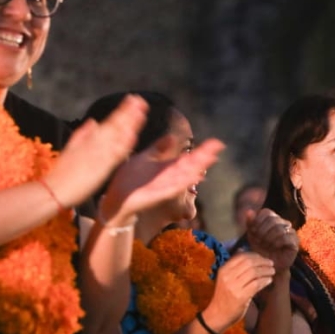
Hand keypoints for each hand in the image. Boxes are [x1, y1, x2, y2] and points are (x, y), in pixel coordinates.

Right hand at [46, 94, 148, 207]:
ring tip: (141, 111)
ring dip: (130, 123)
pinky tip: (134, 135)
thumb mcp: (71, 148)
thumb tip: (94, 121)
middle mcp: (96, 143)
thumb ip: (83, 134)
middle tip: (141, 100)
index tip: (132, 99)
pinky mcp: (103, 167)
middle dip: (128, 112)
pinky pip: (115, 154)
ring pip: (117, 136)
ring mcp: (100, 154)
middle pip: (115, 125)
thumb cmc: (62, 172)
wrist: (55, 190)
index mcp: (89, 138)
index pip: (110, 121)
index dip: (122, 110)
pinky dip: (124, 144)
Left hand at [99, 136, 223, 224]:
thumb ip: (159, 148)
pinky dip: (184, 181)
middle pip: (191, 165)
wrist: (116, 197)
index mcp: (167, 168)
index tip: (215, 143)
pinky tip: (195, 175)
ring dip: (198, 167)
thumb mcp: (145, 158)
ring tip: (211, 158)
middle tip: (218, 146)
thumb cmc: (129, 179)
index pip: (189, 157)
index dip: (202, 151)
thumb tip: (173, 136)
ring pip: (186, 175)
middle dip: (204, 156)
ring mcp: (166, 186)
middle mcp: (170, 177)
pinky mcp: (159, 194)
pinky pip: (174, 187)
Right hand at [203, 252, 275, 329]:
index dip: (255, 256)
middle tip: (271, 264)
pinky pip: (257, 284)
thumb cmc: (224, 296)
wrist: (217, 315)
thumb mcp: (226, 278)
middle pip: (249, 263)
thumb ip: (234, 266)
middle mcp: (228, 276)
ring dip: (266, 270)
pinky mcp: (241, 297)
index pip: (241, 257)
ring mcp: (234, 286)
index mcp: (223, 270)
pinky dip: (265, 280)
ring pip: (254, 272)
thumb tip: (243, 249)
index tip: (263, 259)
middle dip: (262, 262)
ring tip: (272, 271)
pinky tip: (269, 280)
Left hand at [245, 209, 298, 272]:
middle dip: (262, 231)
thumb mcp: (252, 236)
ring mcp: (291, 232)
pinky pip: (286, 237)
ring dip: (269, 238)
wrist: (268, 266)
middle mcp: (284, 223)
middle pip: (272, 219)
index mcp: (274, 219)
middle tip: (259, 241)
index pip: (267, 212)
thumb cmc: (260, 250)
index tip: (253, 232)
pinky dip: (277, 243)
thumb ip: (250, 223)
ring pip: (279, 228)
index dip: (258, 221)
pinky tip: (274, 247)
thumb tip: (248, 210)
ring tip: (266, 245)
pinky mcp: (295, 242)